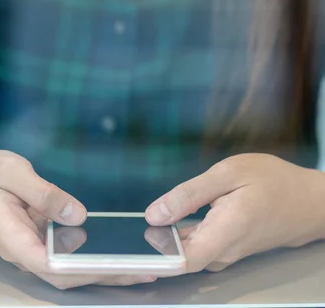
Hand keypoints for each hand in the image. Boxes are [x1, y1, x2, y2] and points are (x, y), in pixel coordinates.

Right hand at [0, 151, 154, 288]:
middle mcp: (24, 252)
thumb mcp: (8, 171)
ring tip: (146, 265)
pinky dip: (96, 258)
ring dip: (106, 271)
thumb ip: (42, 193)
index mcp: (10, 235)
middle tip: (146, 269)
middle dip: (105, 275)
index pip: (45, 262)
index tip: (113, 266)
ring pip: (71, 270)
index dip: (79, 268)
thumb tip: (77, 214)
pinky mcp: (43, 243)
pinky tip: (122, 251)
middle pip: (66, 274)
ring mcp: (34, 251)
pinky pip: (70, 257)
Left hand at [146, 154, 324, 272]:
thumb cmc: (272, 182)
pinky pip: (198, 245)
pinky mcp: (228, 247)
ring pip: (187, 251)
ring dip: (166, 238)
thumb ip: (190, 195)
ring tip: (146, 218)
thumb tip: (154, 214)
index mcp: (222, 234)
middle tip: (129, 224)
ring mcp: (226, 253)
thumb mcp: (229, 174)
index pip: (179, 262)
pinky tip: (171, 218)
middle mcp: (222, 252)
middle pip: (178, 257)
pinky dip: (182, 234)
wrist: (307, 201)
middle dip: (153, 243)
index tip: (129, 243)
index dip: (151, 256)